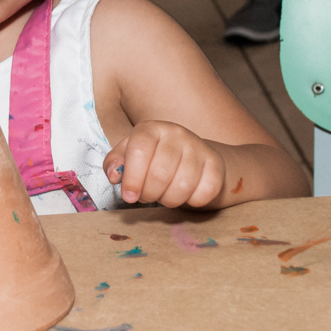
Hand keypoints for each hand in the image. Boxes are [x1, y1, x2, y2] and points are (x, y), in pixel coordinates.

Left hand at [103, 121, 224, 207]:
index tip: (129, 196)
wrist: (190, 154)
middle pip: (160, 174)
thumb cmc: (152, 158)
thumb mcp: (129, 155)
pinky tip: (186, 194)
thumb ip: (115, 163)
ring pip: (183, 186)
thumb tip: (115, 175)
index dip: (132, 179)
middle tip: (147, 196)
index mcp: (150, 129)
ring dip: (170, 200)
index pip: (139, 151)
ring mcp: (198, 146)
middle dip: (149, 194)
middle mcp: (176, 133)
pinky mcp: (216, 163)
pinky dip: (193, 201)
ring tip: (165, 194)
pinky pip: (205, 192)